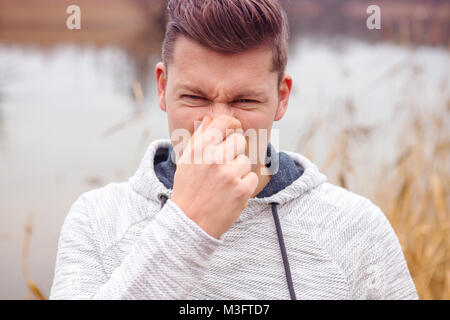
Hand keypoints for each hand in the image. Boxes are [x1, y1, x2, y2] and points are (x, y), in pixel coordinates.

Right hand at [171, 115, 258, 238]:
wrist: (189, 224)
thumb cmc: (188, 190)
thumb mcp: (186, 162)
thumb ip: (199, 138)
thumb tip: (210, 119)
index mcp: (199, 148)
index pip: (224, 121)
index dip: (232, 125)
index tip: (234, 130)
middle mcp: (214, 158)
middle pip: (239, 141)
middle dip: (235, 152)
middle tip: (225, 166)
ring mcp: (229, 174)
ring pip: (246, 161)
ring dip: (239, 171)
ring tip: (224, 184)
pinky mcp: (242, 190)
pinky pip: (252, 178)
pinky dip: (245, 186)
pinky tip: (230, 194)